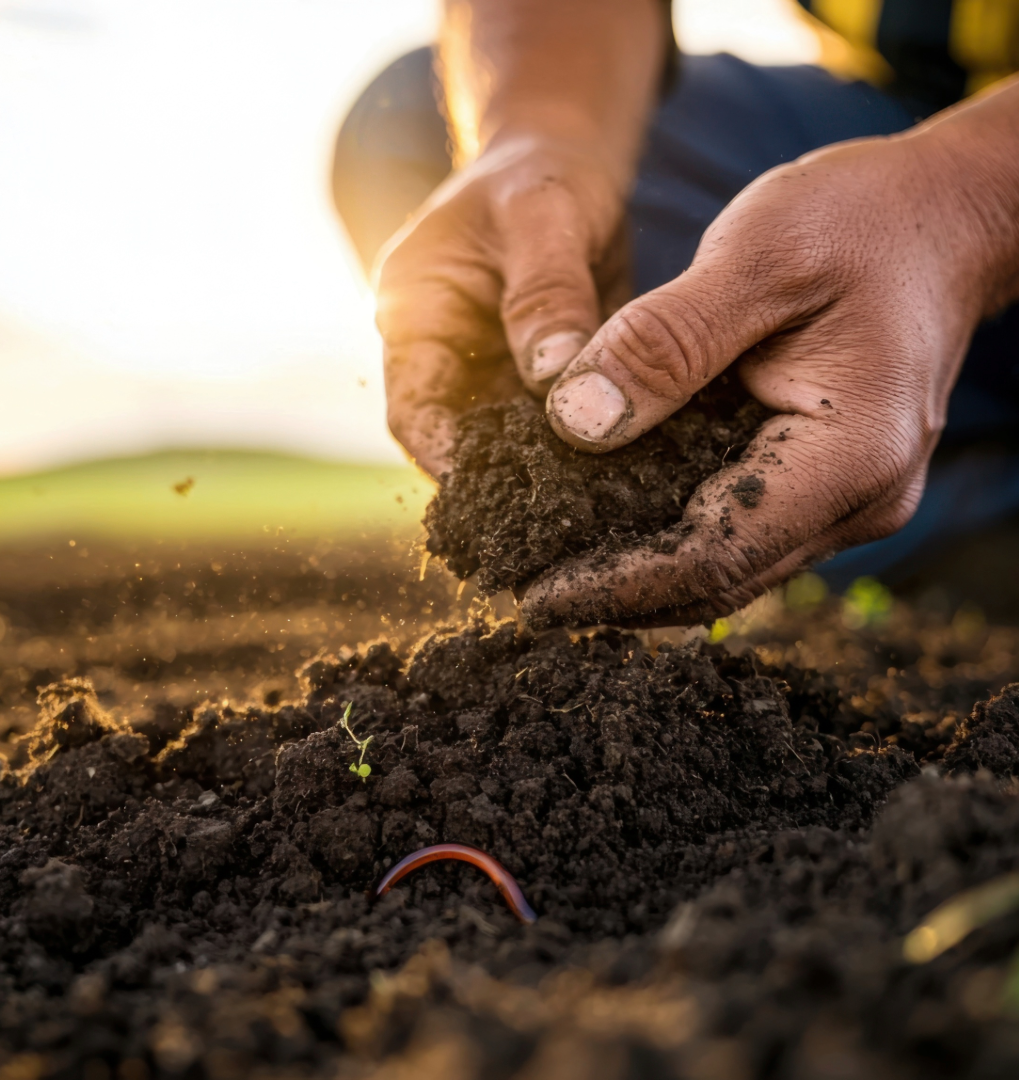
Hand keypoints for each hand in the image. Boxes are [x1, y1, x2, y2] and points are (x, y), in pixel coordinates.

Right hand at [375, 134, 630, 476]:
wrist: (567, 156)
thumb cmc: (543, 169)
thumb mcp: (543, 214)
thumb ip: (546, 293)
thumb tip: (553, 377)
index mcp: (414, 312)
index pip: (413, 411)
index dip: (448, 459)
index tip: (502, 494)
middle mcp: (445, 350)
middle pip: (459, 437)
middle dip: (503, 474)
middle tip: (562, 508)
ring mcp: (490, 366)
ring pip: (509, 438)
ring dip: (547, 464)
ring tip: (596, 494)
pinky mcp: (535, 374)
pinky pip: (552, 421)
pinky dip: (579, 439)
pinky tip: (619, 460)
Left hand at [523, 126, 1006, 628]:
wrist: (943, 217)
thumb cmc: (862, 220)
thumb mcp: (756, 255)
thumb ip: (663, 342)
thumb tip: (575, 422)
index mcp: (850, 452)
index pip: (717, 554)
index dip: (619, 583)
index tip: (539, 594)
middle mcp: (859, 498)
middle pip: (721, 581)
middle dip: (621, 595)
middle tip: (531, 593)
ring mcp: (848, 499)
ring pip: (730, 568)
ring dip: (643, 577)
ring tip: (558, 568)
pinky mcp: (827, 483)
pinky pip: (742, 531)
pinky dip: (673, 539)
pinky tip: (614, 526)